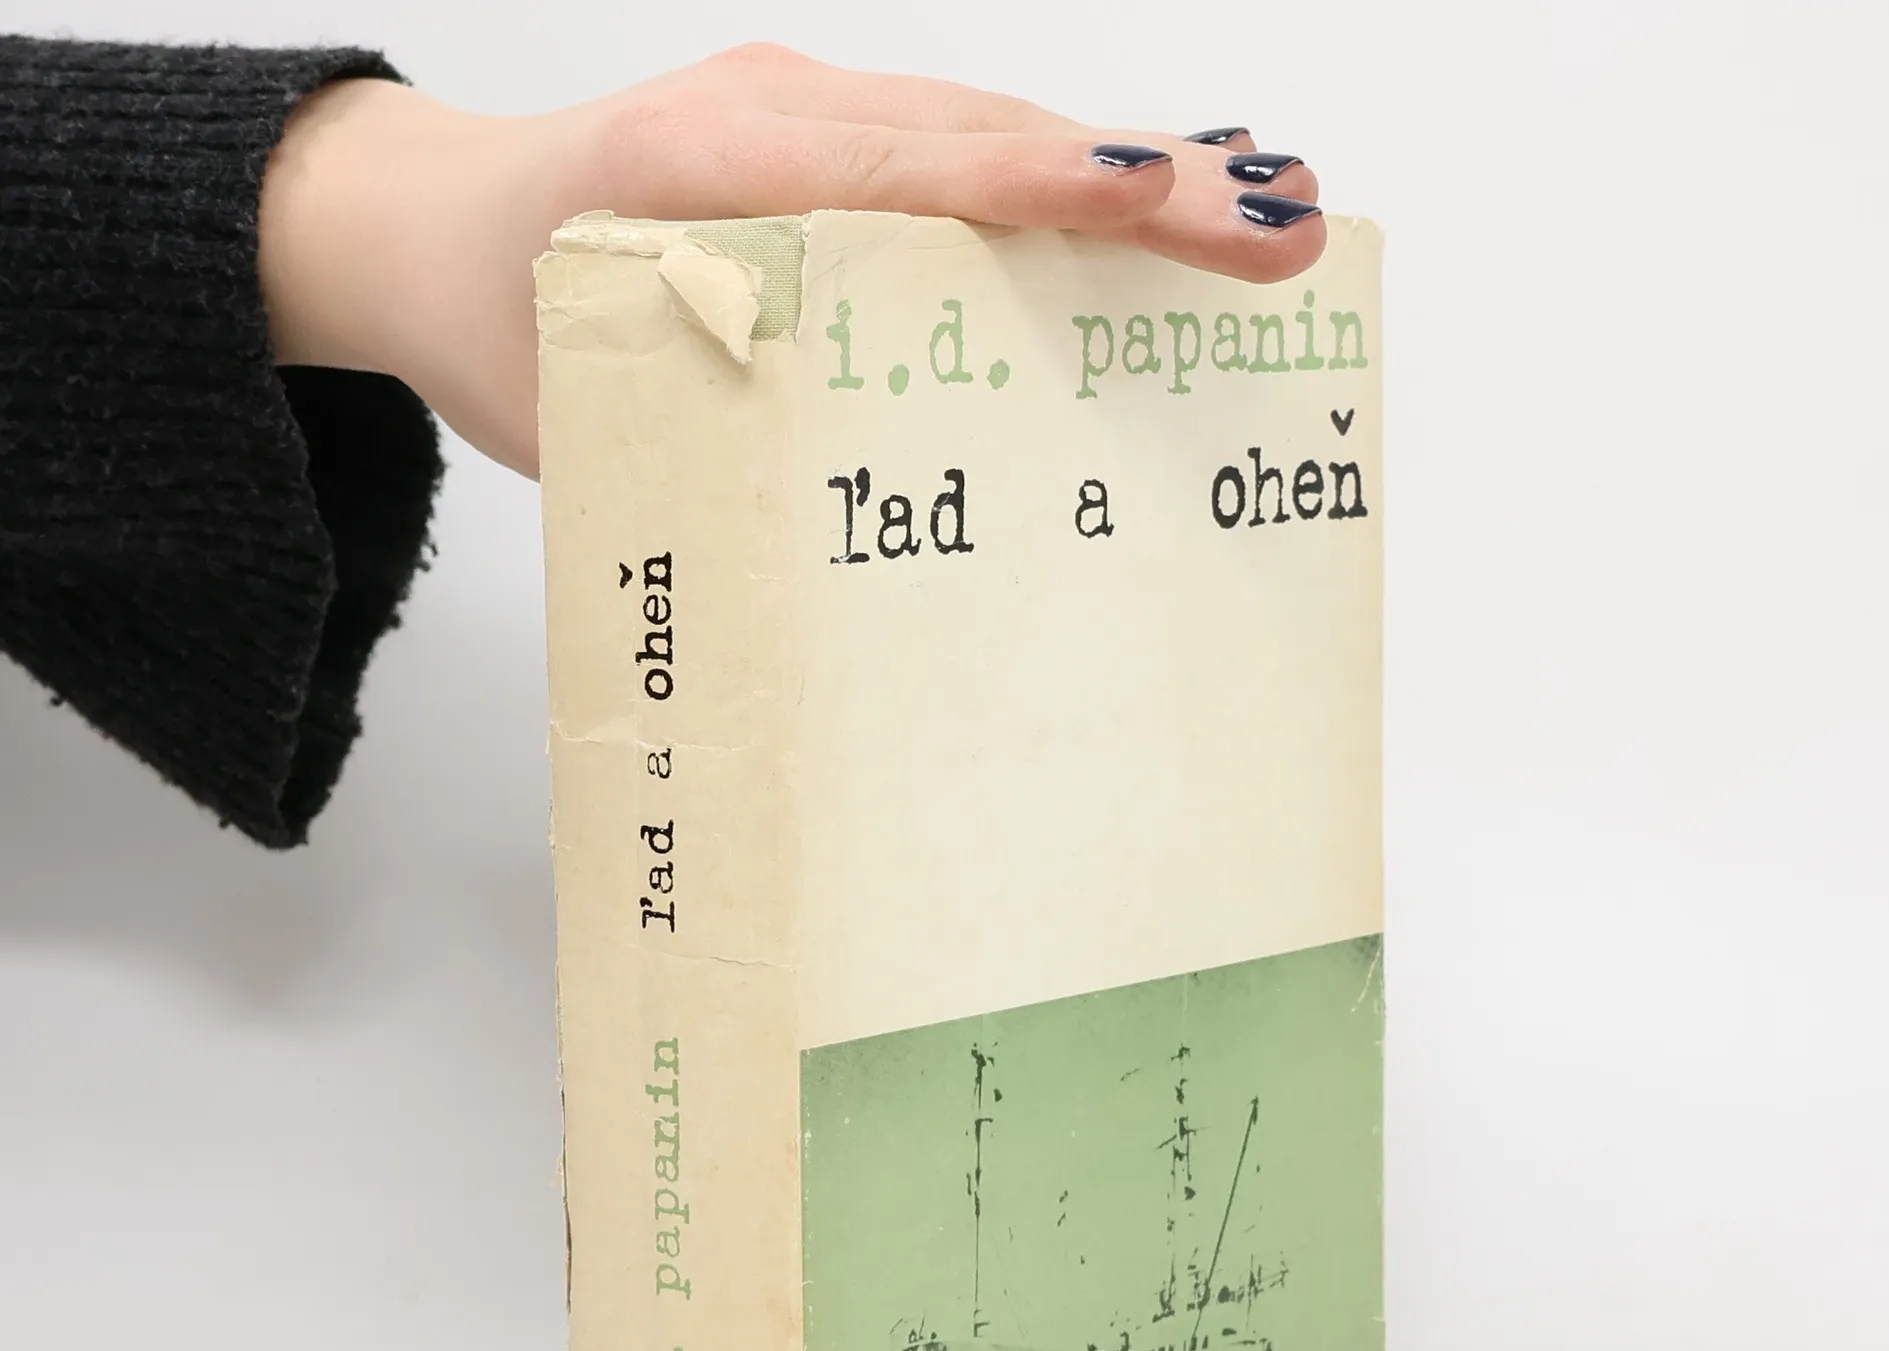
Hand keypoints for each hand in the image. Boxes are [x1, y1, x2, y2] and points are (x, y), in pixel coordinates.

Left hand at [259, 44, 1324, 477]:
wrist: (424, 225)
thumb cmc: (497, 321)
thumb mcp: (585, 411)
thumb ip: (709, 442)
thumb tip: (870, 523)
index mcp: (693, 171)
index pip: (905, 172)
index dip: (1045, 191)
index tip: (1163, 200)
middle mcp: (761, 109)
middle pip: (984, 133)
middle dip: (1140, 180)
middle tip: (1277, 225)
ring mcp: (794, 102)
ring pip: (987, 127)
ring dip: (1120, 172)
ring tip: (1252, 218)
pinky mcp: (815, 125)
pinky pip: (955, 144)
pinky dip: (1054, 180)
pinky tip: (1145, 208)